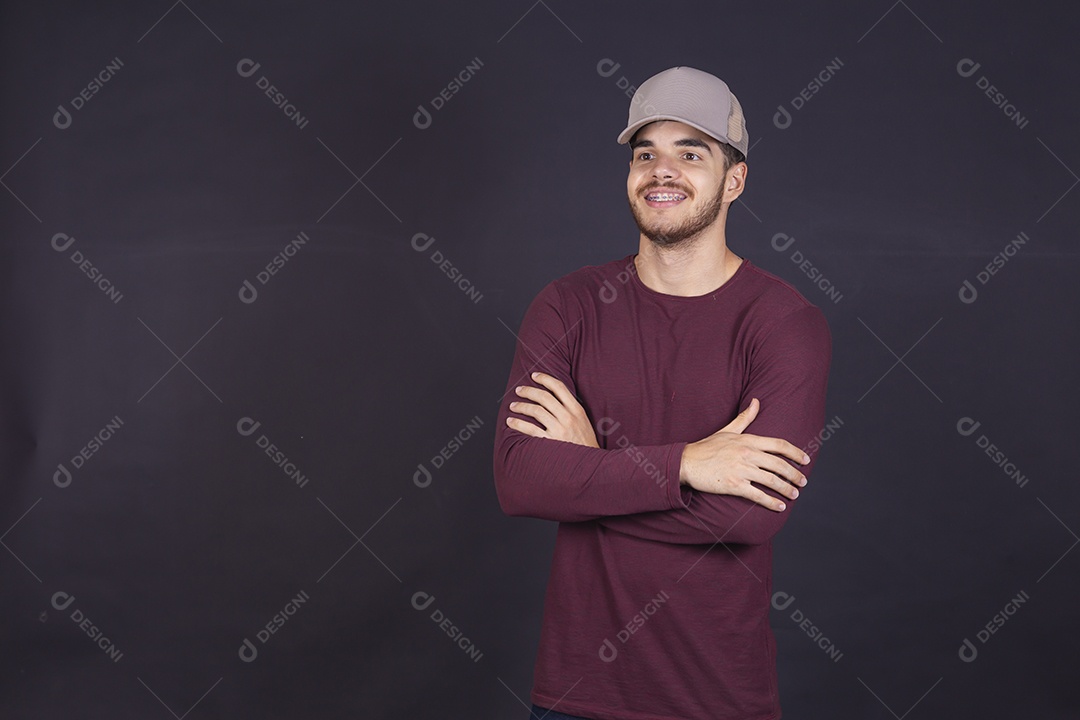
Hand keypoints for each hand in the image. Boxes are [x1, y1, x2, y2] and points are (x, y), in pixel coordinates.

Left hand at [505, 372, 598, 447]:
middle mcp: (568, 418)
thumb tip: (554, 397)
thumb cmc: (585, 443)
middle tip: (519, 390)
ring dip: (521, 406)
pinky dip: (518, 423)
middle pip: (544, 397)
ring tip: (513, 406)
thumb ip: (571, 410)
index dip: (545, 379)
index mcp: (577, 410)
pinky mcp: (550, 442)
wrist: (591, 464)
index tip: (534, 376)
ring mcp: (559, 430)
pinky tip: (510, 422)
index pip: (559, 387)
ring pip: (535, 411)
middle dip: (529, 391)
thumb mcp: (584, 422)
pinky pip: (530, 429)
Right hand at [679, 398, 810, 511]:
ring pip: (772, 480)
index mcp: (747, 440)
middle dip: (795, 474)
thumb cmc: (706, 447)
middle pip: (779, 464)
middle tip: (803, 482)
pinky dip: (771, 502)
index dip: (796, 452)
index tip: (806, 460)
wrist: (686, 462)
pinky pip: (758, 495)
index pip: (779, 444)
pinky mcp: (734, 484)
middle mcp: (747, 454)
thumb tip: (757, 401)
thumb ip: (745, 418)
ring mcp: (741, 469)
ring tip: (795, 494)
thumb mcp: (727, 430)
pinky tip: (780, 507)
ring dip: (786, 489)